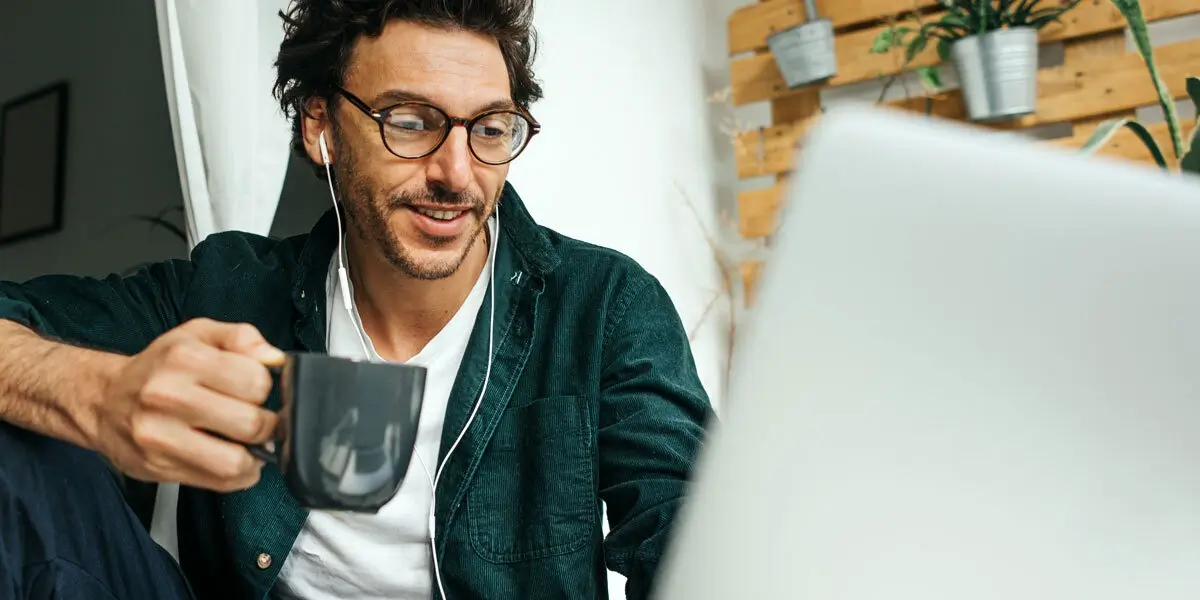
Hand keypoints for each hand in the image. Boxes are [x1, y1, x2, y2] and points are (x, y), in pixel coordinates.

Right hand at [90, 318, 285, 491]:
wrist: (103, 400)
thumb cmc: (158, 368)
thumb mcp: (198, 335)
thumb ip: (242, 338)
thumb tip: (275, 358)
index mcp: (184, 359)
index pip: (255, 382)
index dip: (266, 388)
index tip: (257, 390)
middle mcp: (168, 397)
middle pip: (249, 424)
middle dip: (267, 425)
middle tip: (259, 420)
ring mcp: (160, 436)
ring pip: (233, 462)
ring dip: (254, 457)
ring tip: (248, 443)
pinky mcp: (158, 467)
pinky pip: (218, 483)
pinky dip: (238, 475)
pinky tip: (232, 457)